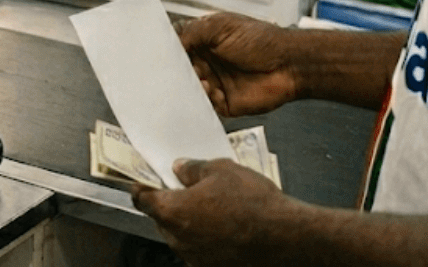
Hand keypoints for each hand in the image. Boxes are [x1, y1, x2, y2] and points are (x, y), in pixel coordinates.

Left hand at [134, 159, 301, 266]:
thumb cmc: (251, 202)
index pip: (141, 200)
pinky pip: (200, 249)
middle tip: (184, 190)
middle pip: (161, 219)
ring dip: (188, 223)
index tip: (143, 180)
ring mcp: (196, 258)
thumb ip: (192, 169)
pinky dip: (205, 238)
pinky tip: (225, 227)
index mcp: (172, 212)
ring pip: (181, 236)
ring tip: (211, 208)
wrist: (286, 237)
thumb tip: (179, 169)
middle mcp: (178, 239)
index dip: (141, 187)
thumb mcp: (220, 170)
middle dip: (169, 204)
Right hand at [180, 13, 299, 116]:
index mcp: (204, 41)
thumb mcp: (221, 26)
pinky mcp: (224, 103)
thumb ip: (192, 32)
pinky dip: (204, 98)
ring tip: (198, 77)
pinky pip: (205, 104)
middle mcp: (207, 62)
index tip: (159, 50)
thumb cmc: (261, 40)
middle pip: (180, 68)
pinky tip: (210, 89)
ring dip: (190, 83)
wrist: (290, 64)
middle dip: (176, 69)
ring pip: (190, 87)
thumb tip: (170, 42)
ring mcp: (214, 82)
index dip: (168, 48)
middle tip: (174, 67)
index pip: (177, 45)